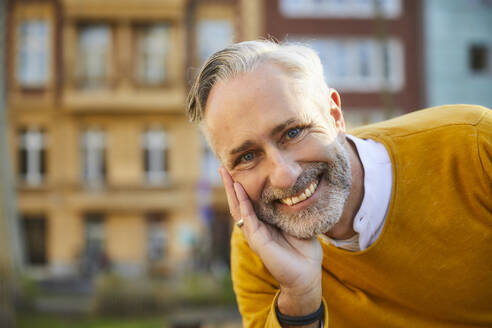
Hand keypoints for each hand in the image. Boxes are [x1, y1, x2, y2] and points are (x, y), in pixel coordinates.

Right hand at [219, 167, 322, 318]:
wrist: (306, 274)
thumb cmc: (304, 251)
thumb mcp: (298, 223)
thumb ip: (292, 209)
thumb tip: (296, 190)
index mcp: (265, 222)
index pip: (250, 201)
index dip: (242, 186)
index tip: (238, 170)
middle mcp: (257, 226)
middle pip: (238, 202)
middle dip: (230, 184)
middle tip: (221, 167)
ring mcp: (255, 233)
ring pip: (238, 207)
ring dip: (231, 190)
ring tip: (224, 173)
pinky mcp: (258, 240)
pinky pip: (248, 218)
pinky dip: (243, 203)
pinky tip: (238, 189)